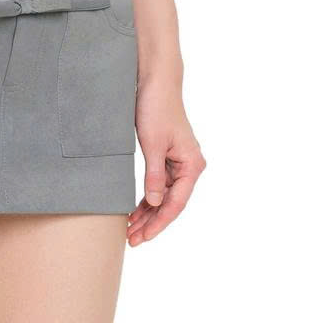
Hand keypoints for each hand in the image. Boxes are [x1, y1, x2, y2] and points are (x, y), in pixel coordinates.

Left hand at [126, 83, 205, 245]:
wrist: (155, 82)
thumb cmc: (156, 108)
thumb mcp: (152, 145)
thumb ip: (154, 176)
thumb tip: (154, 203)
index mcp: (192, 164)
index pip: (176, 203)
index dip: (159, 222)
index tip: (143, 237)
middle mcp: (189, 166)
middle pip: (170, 203)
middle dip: (151, 222)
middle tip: (131, 239)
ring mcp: (178, 163)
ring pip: (163, 196)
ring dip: (147, 213)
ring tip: (130, 230)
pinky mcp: (167, 158)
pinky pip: (159, 185)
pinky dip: (147, 198)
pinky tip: (134, 211)